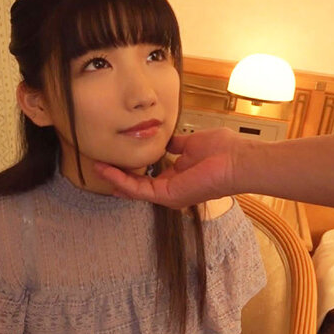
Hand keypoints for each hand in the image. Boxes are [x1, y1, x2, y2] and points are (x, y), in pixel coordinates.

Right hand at [94, 128, 241, 208]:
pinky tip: (108, 170)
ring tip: (97, 167)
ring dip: (114, 178)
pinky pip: (139, 189)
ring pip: (134, 189)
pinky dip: (122, 180)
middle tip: (99, 165)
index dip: (133, 168)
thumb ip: (176, 144)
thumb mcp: (192, 142)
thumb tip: (164, 138)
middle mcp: (172, 187)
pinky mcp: (167, 195)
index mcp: (179, 175)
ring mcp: (169, 194)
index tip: (116, 159)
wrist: (237, 160)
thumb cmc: (224, 150)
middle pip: (138, 185)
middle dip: (118, 176)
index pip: (150, 175)